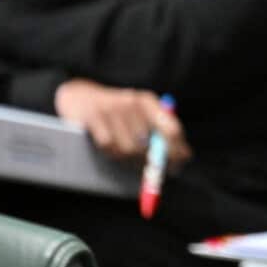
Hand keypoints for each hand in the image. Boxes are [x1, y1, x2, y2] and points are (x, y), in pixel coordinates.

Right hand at [55, 79, 191, 164]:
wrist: (80, 96)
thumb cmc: (118, 112)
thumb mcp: (142, 115)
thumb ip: (163, 132)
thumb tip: (186, 156)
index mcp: (149, 101)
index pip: (171, 129)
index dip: (176, 151)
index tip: (177, 166)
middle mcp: (132, 102)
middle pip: (148, 145)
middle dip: (148, 162)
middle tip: (147, 169)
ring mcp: (112, 109)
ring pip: (128, 148)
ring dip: (127, 159)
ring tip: (127, 158)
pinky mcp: (93, 117)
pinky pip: (108, 146)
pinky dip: (110, 153)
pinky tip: (110, 150)